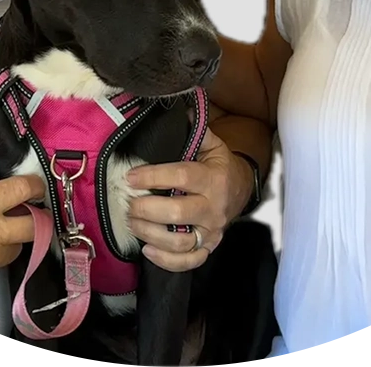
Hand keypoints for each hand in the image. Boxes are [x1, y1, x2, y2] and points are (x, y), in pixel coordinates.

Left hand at [125, 128, 254, 271]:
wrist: (242, 189)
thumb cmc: (219, 164)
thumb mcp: (212, 144)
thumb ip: (194, 129)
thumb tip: (178, 108)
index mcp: (213, 178)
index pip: (181, 177)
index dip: (153, 177)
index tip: (130, 176)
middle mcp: (213, 207)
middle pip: (176, 214)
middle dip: (146, 209)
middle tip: (128, 202)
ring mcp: (212, 230)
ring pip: (178, 242)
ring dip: (149, 233)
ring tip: (132, 221)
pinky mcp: (209, 247)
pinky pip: (188, 262)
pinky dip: (166, 260)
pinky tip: (147, 248)